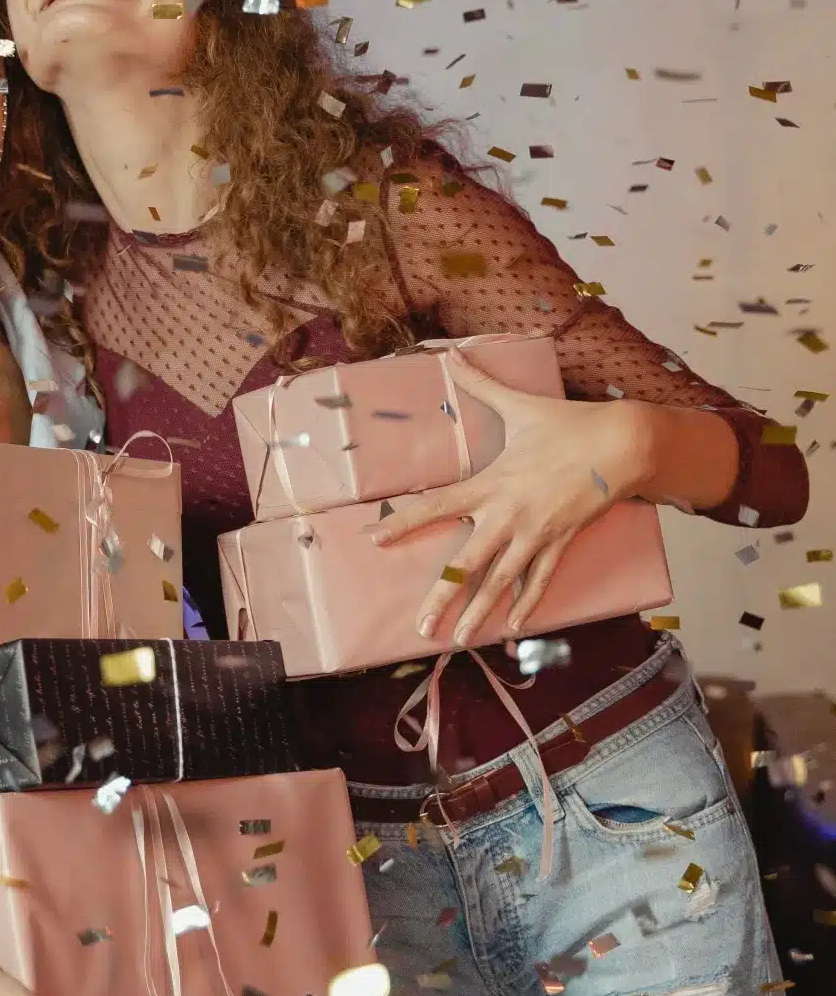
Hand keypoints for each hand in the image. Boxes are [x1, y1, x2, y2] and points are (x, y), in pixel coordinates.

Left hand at [371, 348, 651, 646]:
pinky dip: (526, 603)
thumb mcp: (519, 405)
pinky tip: (512, 627)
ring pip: (500, 581)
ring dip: (479, 612)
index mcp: (490, 484)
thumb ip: (480, 384)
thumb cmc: (567, 424)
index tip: (374, 538)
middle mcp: (507, 515)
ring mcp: (535, 533)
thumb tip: (452, 355)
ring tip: (458, 640)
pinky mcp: (560, 541)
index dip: (403, 522)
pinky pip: (539, 579)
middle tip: (419, 627)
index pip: (435, 505)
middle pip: (466, 563)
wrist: (621, 444)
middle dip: (441, 597)